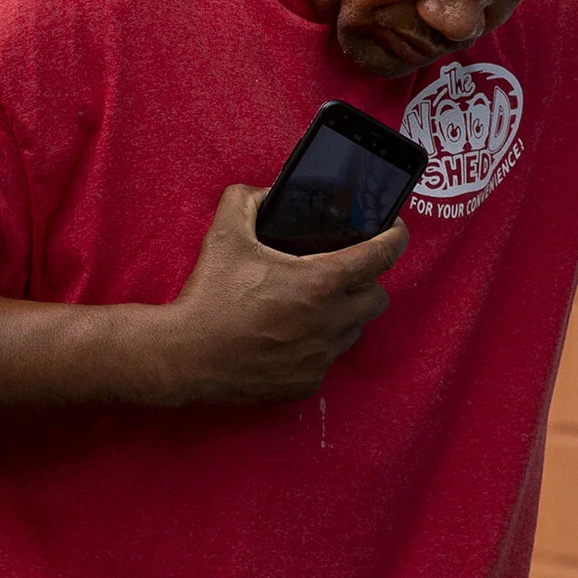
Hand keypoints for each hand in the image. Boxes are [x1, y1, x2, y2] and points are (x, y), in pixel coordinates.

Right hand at [149, 184, 409, 405]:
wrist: (183, 357)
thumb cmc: (209, 296)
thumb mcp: (225, 234)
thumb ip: (247, 200)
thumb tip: (266, 193)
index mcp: (320, 282)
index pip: (381, 256)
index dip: (394, 237)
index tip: (394, 229)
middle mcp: (329, 322)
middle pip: (377, 297)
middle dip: (368, 281)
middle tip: (344, 270)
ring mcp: (320, 357)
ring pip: (355, 330)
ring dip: (345, 314)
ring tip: (318, 302)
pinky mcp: (305, 384)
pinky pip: (327, 359)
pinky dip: (319, 345)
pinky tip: (294, 334)